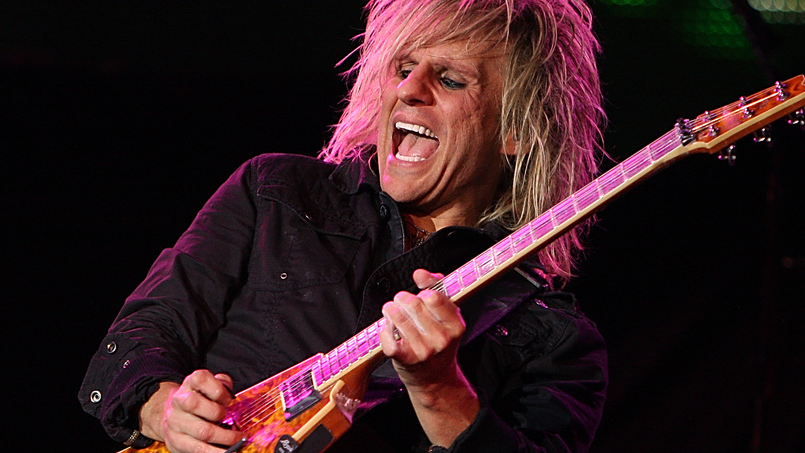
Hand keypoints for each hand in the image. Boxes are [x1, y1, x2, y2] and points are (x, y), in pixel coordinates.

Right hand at [139, 370, 244, 452]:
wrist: (174, 414)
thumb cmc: (201, 399)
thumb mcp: (210, 386)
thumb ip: (223, 384)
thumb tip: (230, 392)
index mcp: (190, 383)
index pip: (200, 379)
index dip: (218, 389)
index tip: (228, 399)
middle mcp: (179, 400)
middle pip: (194, 404)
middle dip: (218, 412)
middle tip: (230, 418)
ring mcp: (175, 421)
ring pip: (201, 430)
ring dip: (224, 437)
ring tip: (238, 440)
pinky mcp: (175, 440)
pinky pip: (197, 449)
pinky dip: (214, 452)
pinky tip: (226, 451)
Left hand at [379, 269, 465, 387]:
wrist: (434, 378)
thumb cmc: (438, 340)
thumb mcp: (446, 314)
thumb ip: (436, 286)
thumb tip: (420, 273)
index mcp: (455, 325)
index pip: (434, 297)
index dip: (423, 293)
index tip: (420, 296)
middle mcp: (441, 339)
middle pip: (413, 304)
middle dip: (402, 298)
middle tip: (400, 302)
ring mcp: (423, 350)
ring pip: (397, 317)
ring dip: (390, 311)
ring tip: (391, 312)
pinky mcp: (405, 359)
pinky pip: (387, 337)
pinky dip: (384, 330)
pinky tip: (389, 330)